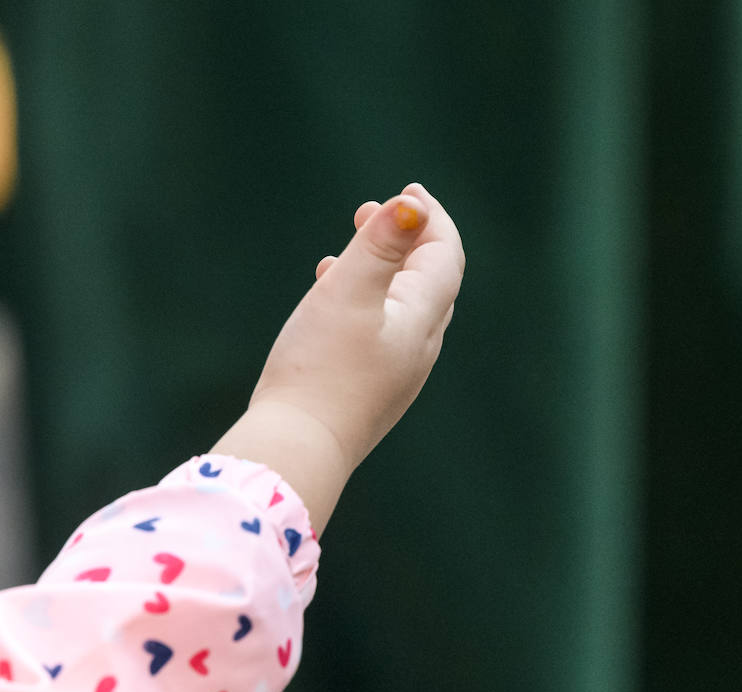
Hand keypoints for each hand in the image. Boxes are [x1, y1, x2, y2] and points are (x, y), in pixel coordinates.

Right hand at [213, 183, 463, 530]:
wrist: (297, 451)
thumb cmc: (319, 370)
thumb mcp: (348, 294)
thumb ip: (380, 247)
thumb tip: (412, 205)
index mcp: (421, 319)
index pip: (444, 256)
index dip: (430, 219)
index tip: (409, 191)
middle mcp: (418, 348)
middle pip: (427, 281)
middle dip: (405, 241)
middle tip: (372, 211)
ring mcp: (394, 374)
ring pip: (398, 308)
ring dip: (379, 272)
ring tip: (346, 251)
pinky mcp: (367, 393)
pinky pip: (376, 334)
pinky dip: (361, 304)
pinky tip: (328, 303)